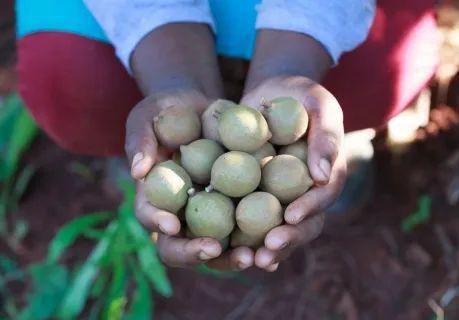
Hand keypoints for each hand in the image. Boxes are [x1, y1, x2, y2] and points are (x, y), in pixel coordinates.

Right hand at [125, 90, 253, 268]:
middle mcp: (178, 211)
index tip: (173, 224)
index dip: (157, 223)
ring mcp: (208, 213)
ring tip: (252, 256)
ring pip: (214, 247)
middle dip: (195, 252)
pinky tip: (274, 244)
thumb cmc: (167, 110)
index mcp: (154, 194)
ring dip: (230, 257)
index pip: (148, 215)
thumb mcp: (148, 116)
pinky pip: (244, 230)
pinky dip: (257, 241)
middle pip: (179, 245)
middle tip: (215, 249)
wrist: (201, 109)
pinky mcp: (234, 207)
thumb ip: (141, 140)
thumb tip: (137, 172)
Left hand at [240, 76, 346, 270]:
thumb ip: (326, 136)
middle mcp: (304, 192)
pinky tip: (227, 249)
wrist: (271, 95)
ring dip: (264, 247)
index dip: (310, 208)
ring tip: (249, 260)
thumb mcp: (318, 104)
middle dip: (288, 238)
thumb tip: (321, 177)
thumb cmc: (300, 95)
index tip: (291, 216)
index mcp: (325, 175)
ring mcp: (280, 197)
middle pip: (302, 223)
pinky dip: (242, 236)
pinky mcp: (255, 196)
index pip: (322, 196)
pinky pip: (250, 219)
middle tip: (269, 249)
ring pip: (277, 228)